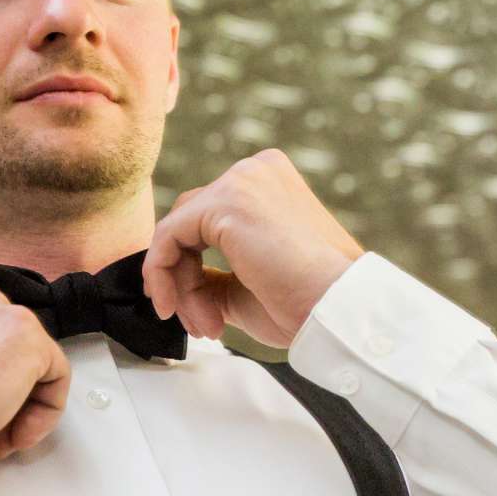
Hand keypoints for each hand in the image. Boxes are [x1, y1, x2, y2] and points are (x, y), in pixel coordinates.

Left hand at [141, 148, 364, 348]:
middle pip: (190, 223)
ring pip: (178, 232)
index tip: (202, 312)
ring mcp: (241, 181)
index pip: (209, 218)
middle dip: (186, 281)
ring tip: (206, 325)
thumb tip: (172, 280)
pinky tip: (174, 308)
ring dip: (181, 287)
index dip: (194, 270)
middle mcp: (256, 170)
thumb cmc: (306, 304)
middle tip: (204, 325)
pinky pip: (168, 236)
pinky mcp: (225, 201)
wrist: (335, 310)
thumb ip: (211, 275)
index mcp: (270, 182)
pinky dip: (161, 275)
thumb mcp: (247, 285)